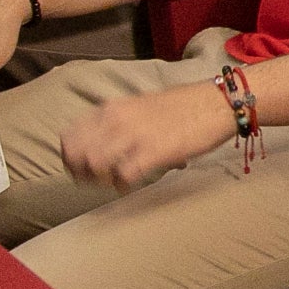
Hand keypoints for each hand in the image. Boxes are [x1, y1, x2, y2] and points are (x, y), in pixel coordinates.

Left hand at [57, 78, 233, 190]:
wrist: (218, 103)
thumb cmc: (184, 106)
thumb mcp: (141, 105)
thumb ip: (119, 122)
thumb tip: (104, 144)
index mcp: (112, 108)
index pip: (70, 136)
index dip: (70, 157)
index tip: (79, 168)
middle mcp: (117, 120)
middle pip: (77, 155)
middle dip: (81, 173)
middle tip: (94, 181)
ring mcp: (134, 135)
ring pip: (95, 166)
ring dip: (100, 180)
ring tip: (113, 182)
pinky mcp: (154, 152)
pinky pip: (123, 175)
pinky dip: (122, 185)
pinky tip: (129, 185)